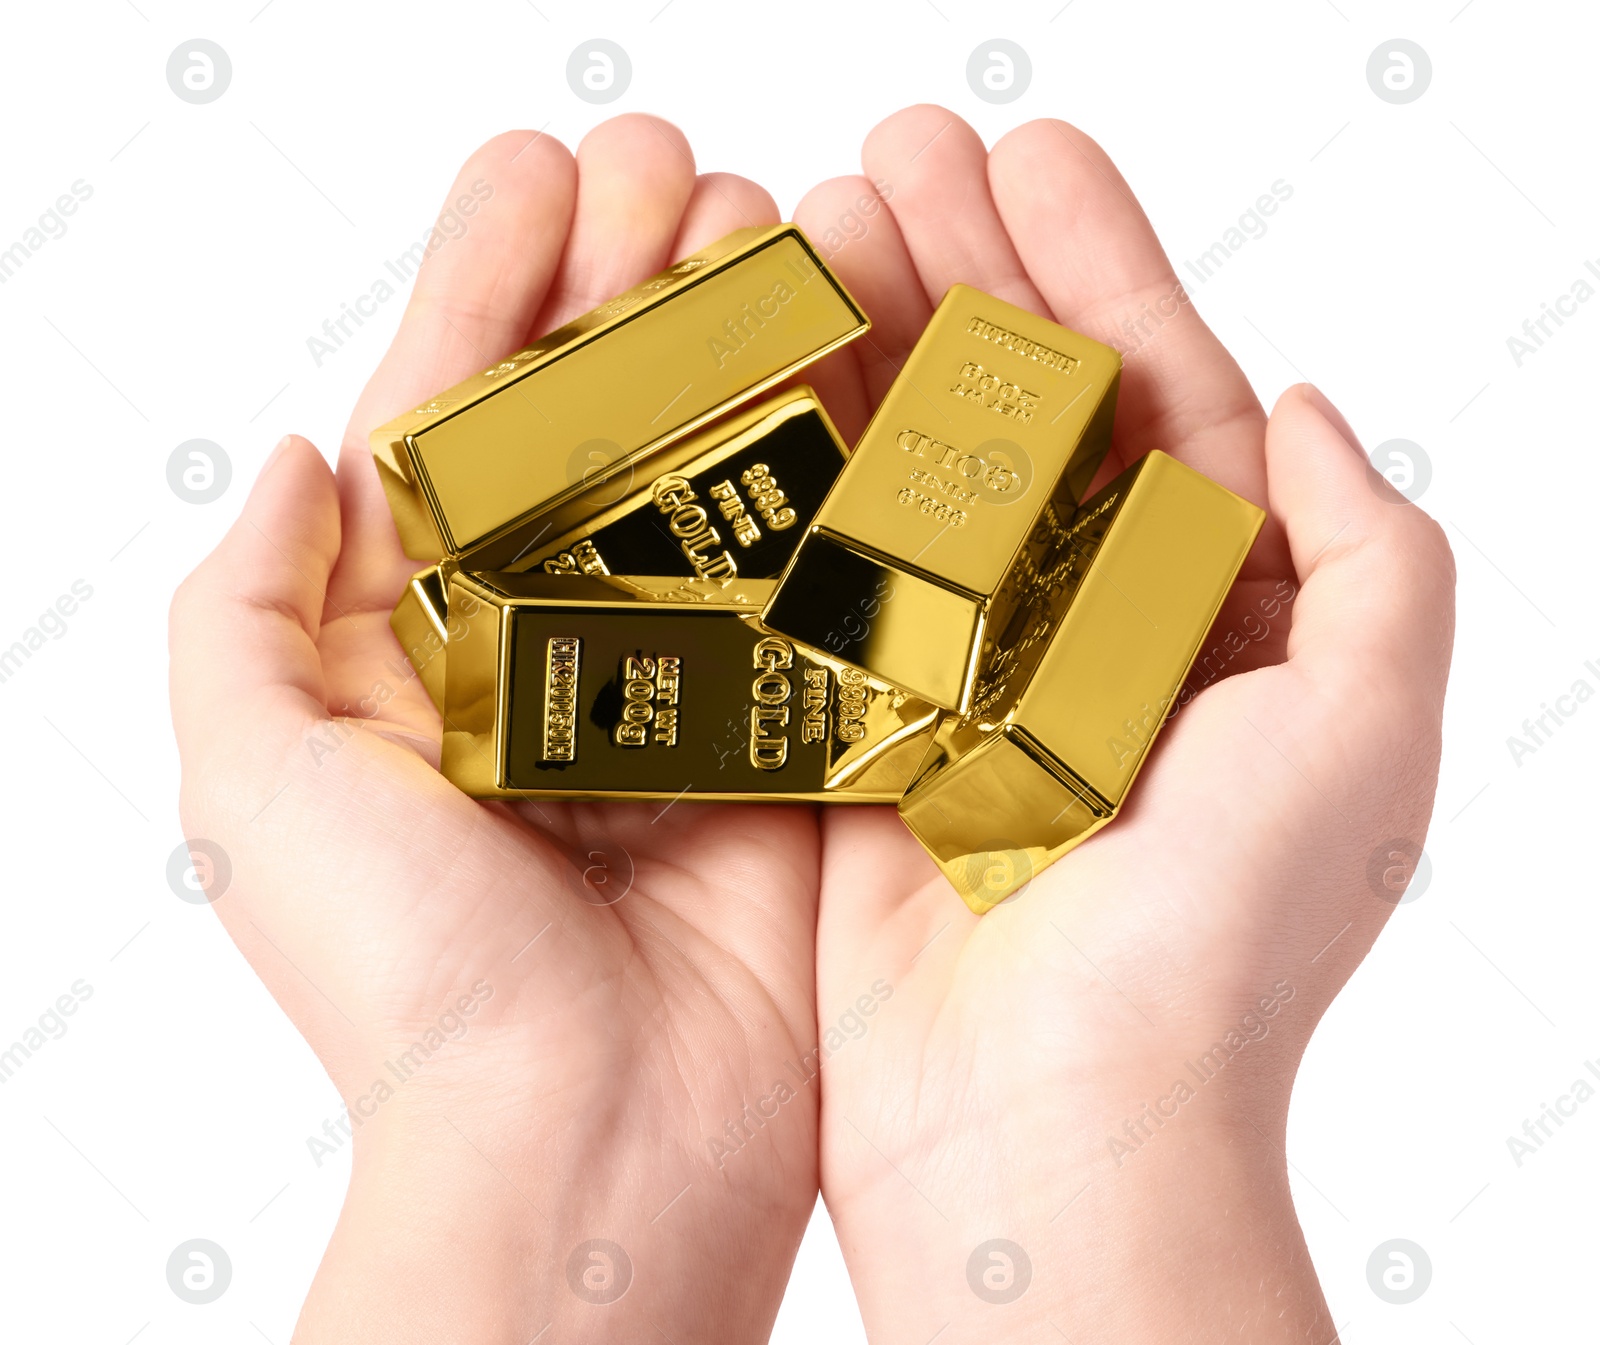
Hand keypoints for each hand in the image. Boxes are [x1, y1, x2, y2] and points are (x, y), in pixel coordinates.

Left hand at [169, 117, 823, 1342]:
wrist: (590, 1148)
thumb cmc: (412, 987)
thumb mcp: (255, 784)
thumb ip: (247, 609)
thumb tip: (294, 457)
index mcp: (419, 644)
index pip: (451, 418)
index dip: (489, 281)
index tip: (541, 168)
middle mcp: (550, 649)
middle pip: (592, 423)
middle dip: (626, 279)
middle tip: (677, 163)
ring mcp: (678, 683)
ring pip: (709, 471)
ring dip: (731, 337)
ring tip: (764, 217)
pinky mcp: (786, 732)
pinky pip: (810, 568)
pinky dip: (827, 457)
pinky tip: (848, 353)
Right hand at [799, 106, 1454, 1341]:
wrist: (1048, 1129)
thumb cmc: (1220, 950)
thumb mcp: (1364, 733)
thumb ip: (1367, 559)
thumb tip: (1309, 409)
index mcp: (1217, 621)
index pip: (1160, 400)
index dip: (1099, 267)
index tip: (1027, 155)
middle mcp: (1089, 638)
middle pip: (1022, 414)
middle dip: (965, 275)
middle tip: (887, 153)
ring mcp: (967, 678)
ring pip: (913, 474)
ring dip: (870, 345)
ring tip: (810, 222)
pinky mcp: (865, 732)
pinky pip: (828, 575)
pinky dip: (796, 475)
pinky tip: (758, 376)